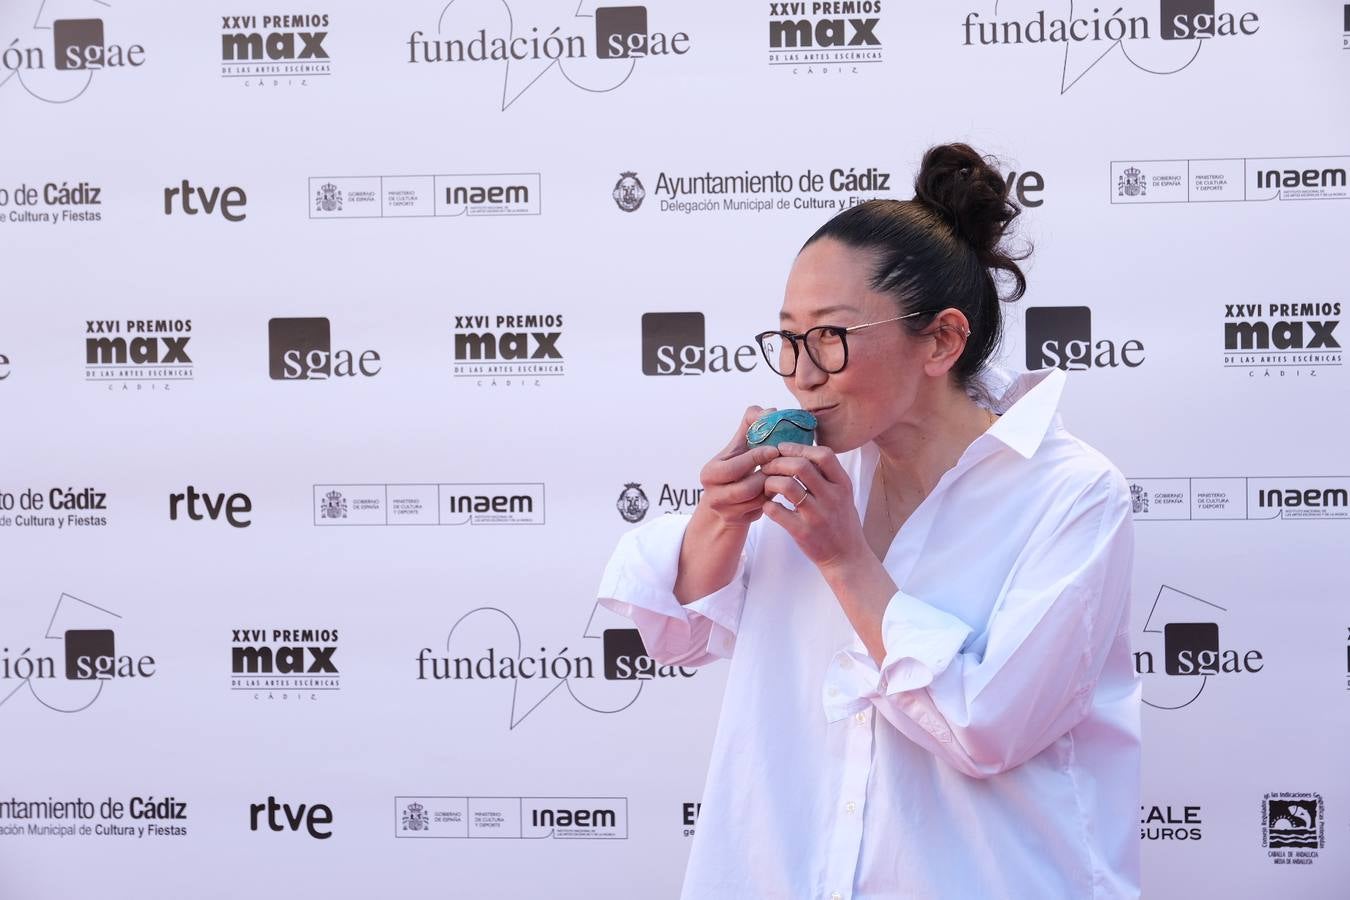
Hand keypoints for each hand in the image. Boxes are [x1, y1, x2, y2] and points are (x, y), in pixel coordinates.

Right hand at [696, 406, 782, 529]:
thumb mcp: (738, 447)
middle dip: (766, 476)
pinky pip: (761, 511)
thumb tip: (769, 411)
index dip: (757, 457)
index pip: (736, 467)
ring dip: (772, 488)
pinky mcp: (737, 522)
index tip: (774, 449)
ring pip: (757, 501)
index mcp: (710, 473)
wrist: (725, 499)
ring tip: (781, 476)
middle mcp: (713, 495)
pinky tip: (778, 489)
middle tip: (782, 465)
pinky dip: (771, 499)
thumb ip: (750, 426)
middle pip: (747, 488)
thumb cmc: (735, 467)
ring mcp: (725, 511)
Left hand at [760, 443, 867, 570]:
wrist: (847, 557)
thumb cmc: (841, 522)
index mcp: (843, 485)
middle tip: (767, 466)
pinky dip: (767, 504)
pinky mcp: (803, 533)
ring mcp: (817, 516)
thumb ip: (826, 475)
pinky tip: (768, 505)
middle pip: (801, 466)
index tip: (783, 448)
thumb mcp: (843, 495)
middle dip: (778, 462)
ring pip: (786, 486)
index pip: (824, 455)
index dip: (799, 447)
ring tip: (766, 484)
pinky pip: (776, 511)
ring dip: (770, 481)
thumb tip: (801, 451)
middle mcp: (832, 498)